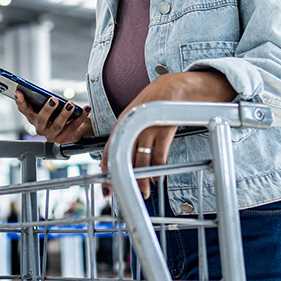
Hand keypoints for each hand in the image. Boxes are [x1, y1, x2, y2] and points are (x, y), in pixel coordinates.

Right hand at [14, 91, 92, 143]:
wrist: (75, 129)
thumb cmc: (60, 114)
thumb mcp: (52, 107)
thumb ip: (49, 102)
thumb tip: (53, 98)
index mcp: (34, 118)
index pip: (24, 110)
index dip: (20, 102)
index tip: (18, 92)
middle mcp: (41, 128)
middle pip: (41, 120)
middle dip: (47, 109)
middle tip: (54, 100)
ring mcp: (53, 135)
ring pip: (57, 125)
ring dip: (64, 114)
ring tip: (70, 105)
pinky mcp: (65, 138)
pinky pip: (74, 126)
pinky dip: (81, 116)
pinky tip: (86, 108)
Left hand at [102, 71, 234, 198]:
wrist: (174, 87)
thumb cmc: (154, 104)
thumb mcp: (136, 115)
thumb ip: (127, 133)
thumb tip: (118, 156)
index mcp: (123, 122)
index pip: (110, 148)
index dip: (107, 168)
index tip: (107, 184)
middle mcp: (133, 125)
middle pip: (124, 157)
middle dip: (123, 178)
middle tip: (122, 193)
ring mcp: (148, 127)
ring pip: (141, 161)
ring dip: (143, 179)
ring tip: (145, 191)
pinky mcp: (164, 130)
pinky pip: (159, 156)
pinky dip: (159, 169)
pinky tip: (158, 177)